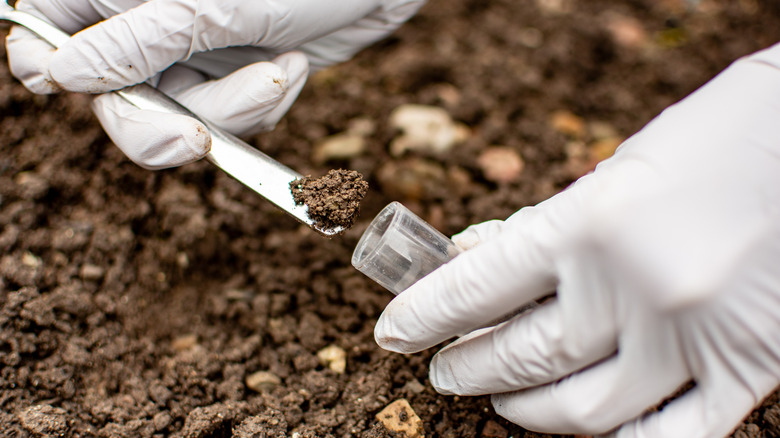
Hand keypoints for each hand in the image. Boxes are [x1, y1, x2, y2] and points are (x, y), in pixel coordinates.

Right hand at [6, 0, 424, 168]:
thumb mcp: (210, 6)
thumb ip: (135, 42)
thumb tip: (61, 75)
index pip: (48, 30)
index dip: (52, 65)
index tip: (71, 90)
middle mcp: (148, 24)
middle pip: (113, 99)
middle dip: (159, 129)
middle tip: (193, 143)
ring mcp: (190, 54)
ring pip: (179, 120)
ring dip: (235, 112)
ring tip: (280, 72)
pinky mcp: (231, 76)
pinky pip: (226, 121)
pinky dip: (261, 107)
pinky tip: (290, 69)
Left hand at [374, 43, 779, 436]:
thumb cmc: (724, 135)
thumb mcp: (620, 168)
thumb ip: (551, 227)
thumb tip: (480, 265)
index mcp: (592, 223)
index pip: (476, 289)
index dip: (424, 315)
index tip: (395, 332)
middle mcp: (634, 289)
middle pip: (519, 357)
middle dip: (465, 367)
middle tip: (444, 368)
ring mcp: (691, 338)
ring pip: (580, 409)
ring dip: (521, 409)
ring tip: (499, 399)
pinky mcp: (749, 370)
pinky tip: (583, 423)